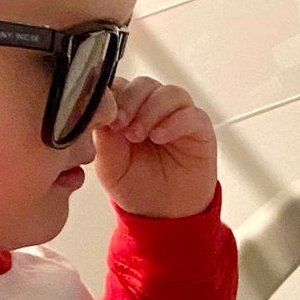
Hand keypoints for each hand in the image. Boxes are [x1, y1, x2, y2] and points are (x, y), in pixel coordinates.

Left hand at [95, 76, 217, 217]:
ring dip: (151, 110)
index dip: (112, 96)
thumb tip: (99, 111)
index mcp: (130, 110)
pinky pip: (192, 114)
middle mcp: (155, 108)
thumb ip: (103, 136)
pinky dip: (174, 122)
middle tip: (120, 125)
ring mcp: (179, 116)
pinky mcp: (200, 129)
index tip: (104, 117)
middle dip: (130, 102)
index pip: (121, 86)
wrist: (162, 215)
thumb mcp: (109, 164)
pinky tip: (159, 137)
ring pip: (168, 93)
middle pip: (144, 84)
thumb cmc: (135, 186)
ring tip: (138, 135)